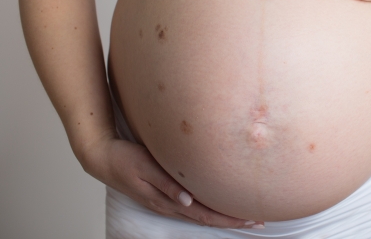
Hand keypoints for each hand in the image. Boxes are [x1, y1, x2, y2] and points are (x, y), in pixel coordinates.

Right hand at [81, 136, 263, 228]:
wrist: (103, 158)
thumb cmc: (124, 160)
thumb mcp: (145, 168)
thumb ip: (166, 184)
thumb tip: (187, 200)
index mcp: (168, 200)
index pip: (205, 214)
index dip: (228, 218)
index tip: (250, 219)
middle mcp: (170, 204)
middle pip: (207, 218)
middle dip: (233, 221)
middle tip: (259, 220)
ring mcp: (167, 200)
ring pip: (201, 214)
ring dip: (223, 216)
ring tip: (245, 216)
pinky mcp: (165, 193)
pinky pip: (192, 206)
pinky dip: (209, 208)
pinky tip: (218, 206)